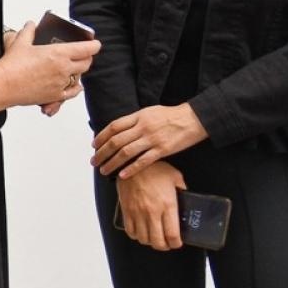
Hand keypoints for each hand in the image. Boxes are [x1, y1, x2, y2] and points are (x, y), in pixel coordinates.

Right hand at [0, 20, 100, 108]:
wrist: (3, 85)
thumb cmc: (11, 66)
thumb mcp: (20, 42)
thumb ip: (28, 31)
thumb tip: (30, 25)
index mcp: (58, 53)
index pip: (86, 49)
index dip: (94, 45)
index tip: (95, 44)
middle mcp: (63, 69)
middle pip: (86, 63)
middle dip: (87, 58)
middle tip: (84, 55)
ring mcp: (60, 83)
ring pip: (78, 78)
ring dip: (78, 72)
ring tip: (75, 68)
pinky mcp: (54, 96)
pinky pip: (71, 93)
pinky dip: (75, 89)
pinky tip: (76, 87)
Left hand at [92, 103, 207, 178]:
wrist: (194, 119)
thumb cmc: (171, 115)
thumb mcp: (150, 112)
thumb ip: (134, 120)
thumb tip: (118, 130)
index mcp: (139, 116)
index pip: (114, 127)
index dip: (101, 136)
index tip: (94, 145)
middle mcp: (143, 127)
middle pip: (116, 141)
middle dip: (102, 153)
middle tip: (94, 161)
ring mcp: (152, 139)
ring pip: (126, 153)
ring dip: (112, 163)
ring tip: (104, 170)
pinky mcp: (162, 150)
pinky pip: (143, 161)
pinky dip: (131, 169)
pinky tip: (122, 175)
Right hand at [115, 160, 186, 250]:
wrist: (132, 162)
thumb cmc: (155, 168)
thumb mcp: (175, 177)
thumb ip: (182, 189)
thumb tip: (186, 197)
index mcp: (168, 205)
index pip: (172, 235)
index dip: (176, 244)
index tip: (178, 243)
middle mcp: (153, 212)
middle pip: (158, 242)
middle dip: (164, 246)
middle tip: (167, 243)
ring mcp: (138, 213)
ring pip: (144, 239)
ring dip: (150, 242)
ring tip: (154, 238)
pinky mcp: (127, 211)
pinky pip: (131, 231)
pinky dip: (136, 235)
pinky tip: (141, 232)